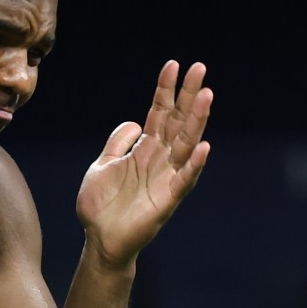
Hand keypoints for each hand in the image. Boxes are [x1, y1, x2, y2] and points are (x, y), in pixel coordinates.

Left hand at [75, 60, 213, 267]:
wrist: (99, 242)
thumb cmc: (101, 207)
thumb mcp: (101, 166)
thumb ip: (117, 143)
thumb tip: (135, 121)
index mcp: (144, 149)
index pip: (159, 113)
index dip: (165, 90)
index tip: (173, 65)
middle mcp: (160, 159)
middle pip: (178, 121)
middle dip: (188, 95)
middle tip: (200, 67)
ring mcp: (166, 178)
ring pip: (185, 144)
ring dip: (197, 121)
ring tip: (207, 96)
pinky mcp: (166, 201)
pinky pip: (183, 180)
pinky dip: (193, 165)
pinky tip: (203, 148)